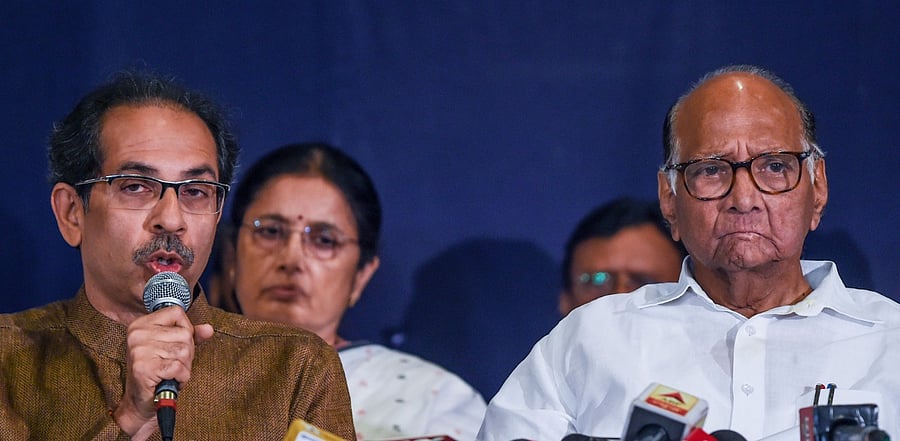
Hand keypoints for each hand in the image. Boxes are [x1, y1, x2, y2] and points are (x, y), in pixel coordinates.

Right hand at [113, 306, 213, 439]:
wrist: (141, 402)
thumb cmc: (157, 372)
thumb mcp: (173, 348)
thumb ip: (191, 336)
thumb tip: (208, 329)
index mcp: (141, 324)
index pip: (176, 312)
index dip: (185, 329)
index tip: (175, 344)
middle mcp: (138, 334)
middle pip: (184, 334)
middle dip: (186, 353)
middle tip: (171, 364)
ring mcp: (139, 350)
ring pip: (184, 351)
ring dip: (184, 366)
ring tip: (170, 372)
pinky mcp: (144, 367)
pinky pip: (179, 367)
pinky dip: (181, 377)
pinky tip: (169, 380)